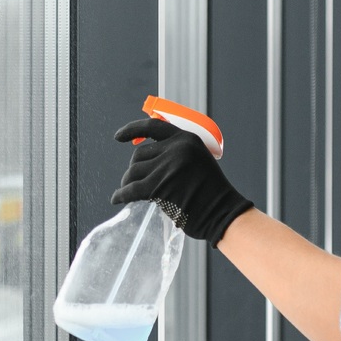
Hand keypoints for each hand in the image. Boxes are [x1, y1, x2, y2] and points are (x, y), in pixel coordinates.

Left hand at [112, 117, 253, 244]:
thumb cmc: (211, 194)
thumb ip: (177, 155)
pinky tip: (117, 199)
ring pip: (134, 171)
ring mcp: (168, 167)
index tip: (118, 136)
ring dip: (128, 182)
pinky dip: (121, 195)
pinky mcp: (160, 187)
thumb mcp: (198, 161)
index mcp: (187, 139)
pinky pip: (132, 189)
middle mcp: (176, 148)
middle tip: (132, 181)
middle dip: (133, 169)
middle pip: (140, 154)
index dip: (132, 130)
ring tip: (128, 191)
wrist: (223, 213)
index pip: (153, 127)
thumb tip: (147, 161)